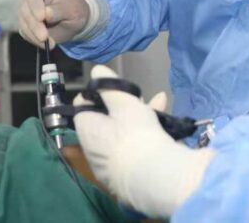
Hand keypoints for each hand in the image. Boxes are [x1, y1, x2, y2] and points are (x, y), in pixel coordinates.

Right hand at [18, 0, 88, 47]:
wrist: (75, 21)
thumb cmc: (76, 9)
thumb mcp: (74, 8)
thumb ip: (60, 10)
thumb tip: (46, 14)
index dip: (35, 3)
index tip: (42, 17)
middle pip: (26, 9)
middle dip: (35, 25)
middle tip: (44, 37)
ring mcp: (28, 10)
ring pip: (24, 22)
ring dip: (35, 34)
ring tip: (50, 42)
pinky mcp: (27, 24)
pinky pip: (26, 33)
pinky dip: (35, 40)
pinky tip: (47, 43)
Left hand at [74, 65, 214, 217]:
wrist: (153, 177)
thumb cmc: (134, 134)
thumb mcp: (124, 103)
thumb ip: (110, 86)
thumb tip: (97, 71)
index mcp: (87, 130)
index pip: (83, 106)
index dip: (97, 93)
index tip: (113, 88)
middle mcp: (94, 149)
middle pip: (106, 120)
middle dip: (125, 104)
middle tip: (139, 96)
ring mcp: (111, 163)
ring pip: (123, 132)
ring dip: (141, 115)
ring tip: (159, 101)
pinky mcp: (129, 172)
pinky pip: (134, 146)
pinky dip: (146, 132)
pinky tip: (165, 120)